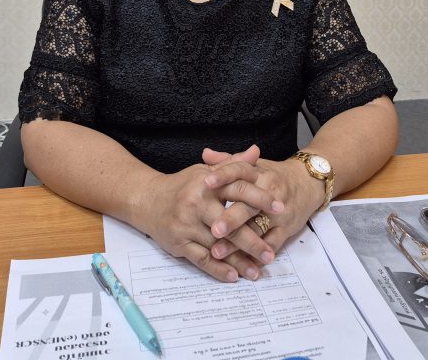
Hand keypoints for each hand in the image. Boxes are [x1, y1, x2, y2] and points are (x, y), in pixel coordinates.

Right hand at [134, 146, 282, 282]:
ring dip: (238, 260)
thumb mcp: (206, 172)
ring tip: (257, 271)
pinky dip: (218, 269)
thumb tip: (257, 151)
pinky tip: (234, 276)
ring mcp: (186, 225)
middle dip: (252, 240)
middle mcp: (196, 203)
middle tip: (271, 254)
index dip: (260, 198)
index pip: (238, 189)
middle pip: (230, 223)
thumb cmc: (182, 185)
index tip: (280, 209)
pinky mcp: (178, 243)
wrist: (147, 200)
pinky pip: (201, 259)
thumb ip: (233, 164)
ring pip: (218, 246)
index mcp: (207, 183)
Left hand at [202, 150, 324, 262]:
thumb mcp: (255, 165)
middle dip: (231, 219)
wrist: (308, 183)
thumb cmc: (275, 176)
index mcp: (259, 173)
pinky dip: (257, 255)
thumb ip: (228, 161)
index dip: (223, 176)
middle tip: (213, 230)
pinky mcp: (287, 229)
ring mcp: (279, 212)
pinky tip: (241, 264)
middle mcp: (269, 191)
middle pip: (248, 205)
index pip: (240, 171)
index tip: (206, 183)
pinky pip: (271, 244)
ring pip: (257, 229)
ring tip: (218, 252)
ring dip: (238, 244)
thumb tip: (205, 154)